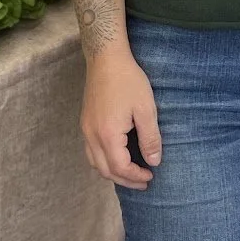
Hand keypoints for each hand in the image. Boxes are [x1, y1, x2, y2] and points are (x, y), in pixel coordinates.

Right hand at [82, 52, 161, 189]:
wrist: (106, 59)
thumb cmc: (128, 81)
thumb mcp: (146, 109)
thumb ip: (150, 138)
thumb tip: (154, 161)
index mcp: (107, 134)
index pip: (120, 167)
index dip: (136, 176)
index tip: (151, 176)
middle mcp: (92, 136)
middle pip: (105, 170)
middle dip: (125, 180)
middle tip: (144, 182)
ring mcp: (85, 129)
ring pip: (95, 163)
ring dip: (113, 172)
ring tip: (131, 174)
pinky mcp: (85, 123)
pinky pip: (91, 152)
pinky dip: (104, 161)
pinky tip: (117, 157)